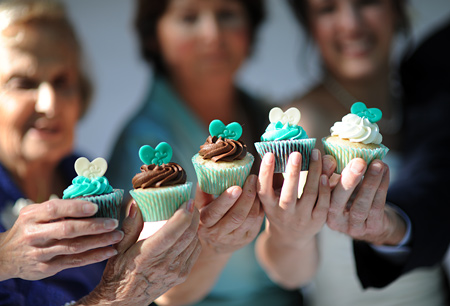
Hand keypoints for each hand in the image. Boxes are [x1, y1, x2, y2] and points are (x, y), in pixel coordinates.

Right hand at [0, 199, 122, 280]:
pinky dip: (94, 256)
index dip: (76, 207)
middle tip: (114, 223)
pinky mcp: (46, 268)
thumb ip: (57, 208)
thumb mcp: (34, 213)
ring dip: (99, 242)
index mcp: (32, 216)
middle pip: (68, 230)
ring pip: (74, 247)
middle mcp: (35, 234)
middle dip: (94, 226)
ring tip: (116, 236)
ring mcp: (40, 253)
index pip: (55, 209)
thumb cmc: (28, 228)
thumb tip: (89, 198)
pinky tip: (108, 251)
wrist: (4, 256)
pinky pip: (75, 262)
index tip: (96, 206)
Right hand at [79, 200, 201, 305]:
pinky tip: (187, 231)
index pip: (171, 233)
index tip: (187, 200)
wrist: (125, 300)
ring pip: (194, 241)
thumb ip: (130, 225)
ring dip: (194, 225)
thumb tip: (137, 204)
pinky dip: (194, 238)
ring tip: (188, 214)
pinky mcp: (182, 276)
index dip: (183, 215)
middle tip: (190, 202)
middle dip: (193, 215)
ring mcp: (176, 271)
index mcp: (148, 255)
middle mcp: (164, 264)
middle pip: (188, 234)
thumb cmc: (119, 272)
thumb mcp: (119, 248)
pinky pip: (195, 251)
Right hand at [195, 175, 264, 254]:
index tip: (236, 187)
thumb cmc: (207, 218)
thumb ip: (203, 190)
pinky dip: (260, 207)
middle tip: (252, 178)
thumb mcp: (200, 205)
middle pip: (237, 216)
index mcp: (205, 223)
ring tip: (257, 184)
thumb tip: (207, 171)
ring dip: (256, 200)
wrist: (215, 243)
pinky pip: (257, 221)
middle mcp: (219, 233)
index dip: (226, 200)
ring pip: (250, 218)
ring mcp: (235, 238)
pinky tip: (259, 196)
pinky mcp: (248, 238)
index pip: (215, 212)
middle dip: (247, 196)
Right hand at [257, 150, 331, 246]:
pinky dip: (325, 188)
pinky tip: (325, 173)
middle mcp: (284, 214)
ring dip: (314, 172)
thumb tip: (283, 151)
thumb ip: (277, 176)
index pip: (264, 189)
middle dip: (292, 172)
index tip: (268, 154)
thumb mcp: (273, 196)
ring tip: (315, 154)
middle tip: (296, 153)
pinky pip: (323, 203)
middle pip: (288, 193)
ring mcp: (301, 219)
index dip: (265, 172)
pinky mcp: (317, 221)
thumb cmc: (280, 208)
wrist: (290, 237)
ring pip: (310, 194)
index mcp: (269, 206)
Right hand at [327, 158, 405, 244]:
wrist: (371, 222)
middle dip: (349, 180)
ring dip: (371, 183)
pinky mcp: (372, 228)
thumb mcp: (338, 185)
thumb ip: (332, 172)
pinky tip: (385, 171)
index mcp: (322, 207)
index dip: (323, 177)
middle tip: (358, 162)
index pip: (319, 192)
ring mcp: (354, 227)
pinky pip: (377, 206)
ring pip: (361, 205)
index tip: (330, 161)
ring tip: (378, 164)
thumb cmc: (350, 198)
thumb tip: (329, 158)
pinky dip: (382, 186)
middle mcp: (334, 220)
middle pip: (338, 201)